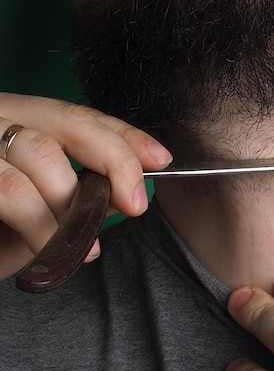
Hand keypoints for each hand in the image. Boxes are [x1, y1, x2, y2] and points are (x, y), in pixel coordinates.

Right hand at [0, 93, 171, 279]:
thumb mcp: (42, 207)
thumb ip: (76, 192)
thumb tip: (125, 194)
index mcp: (16, 120)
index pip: (78, 117)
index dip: (124, 136)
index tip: (161, 159)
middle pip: (63, 126)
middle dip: (111, 164)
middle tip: (135, 206)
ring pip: (36, 156)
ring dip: (69, 208)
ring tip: (82, 249)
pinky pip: (10, 191)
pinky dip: (39, 227)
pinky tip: (45, 253)